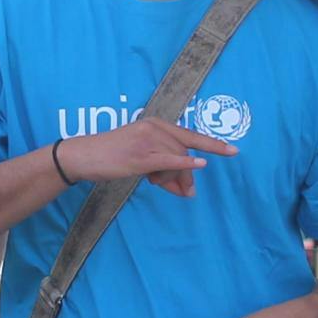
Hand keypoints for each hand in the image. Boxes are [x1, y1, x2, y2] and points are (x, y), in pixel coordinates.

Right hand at [61, 111, 234, 199]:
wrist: (84, 156)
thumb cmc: (110, 157)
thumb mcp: (140, 156)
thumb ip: (163, 165)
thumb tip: (186, 186)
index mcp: (154, 124)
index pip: (188, 135)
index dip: (212, 144)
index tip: (232, 150)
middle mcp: (154, 128)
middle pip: (185, 151)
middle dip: (188, 175)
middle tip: (185, 193)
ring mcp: (148, 141)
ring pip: (177, 160)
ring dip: (177, 179)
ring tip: (163, 187)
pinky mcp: (141, 156)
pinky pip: (170, 160)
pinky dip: (186, 165)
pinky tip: (199, 166)